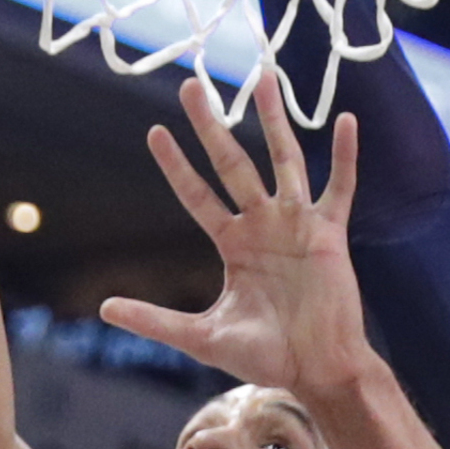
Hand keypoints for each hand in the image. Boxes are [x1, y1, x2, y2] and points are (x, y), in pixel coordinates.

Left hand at [100, 72, 370, 397]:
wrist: (318, 371)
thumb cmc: (266, 356)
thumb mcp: (202, 337)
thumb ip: (156, 321)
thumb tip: (104, 309)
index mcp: (234, 245)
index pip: (198, 195)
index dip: (176, 165)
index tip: (155, 132)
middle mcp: (263, 226)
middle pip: (232, 163)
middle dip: (211, 125)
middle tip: (191, 86)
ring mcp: (297, 225)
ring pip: (284, 159)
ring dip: (274, 119)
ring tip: (264, 77)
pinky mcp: (329, 234)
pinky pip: (338, 187)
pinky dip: (343, 156)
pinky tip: (345, 120)